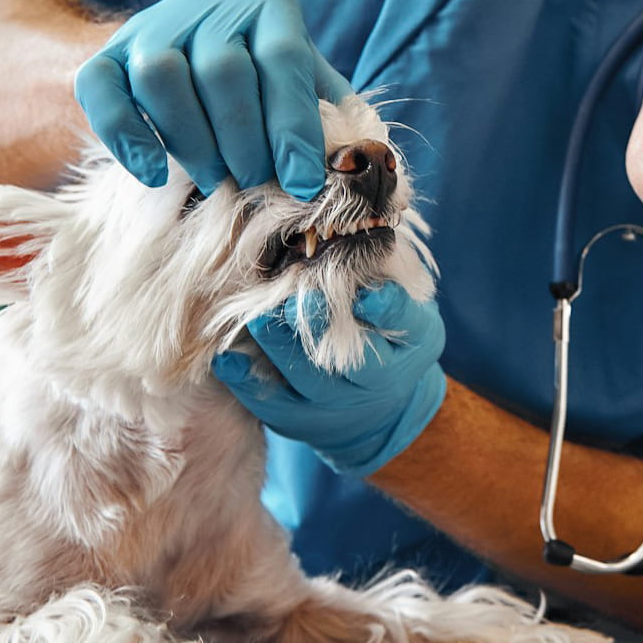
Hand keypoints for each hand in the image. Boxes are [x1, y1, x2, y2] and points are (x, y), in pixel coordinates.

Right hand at [73, 0, 352, 197]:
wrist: (198, 53)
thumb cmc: (269, 81)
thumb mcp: (309, 83)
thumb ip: (334, 112)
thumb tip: (356, 158)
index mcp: (267, 1)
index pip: (283, 58)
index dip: (293, 125)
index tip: (301, 181)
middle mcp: (206, 1)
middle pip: (222, 68)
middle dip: (243, 140)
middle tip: (254, 183)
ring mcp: (151, 23)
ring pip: (161, 73)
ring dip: (191, 139)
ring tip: (214, 179)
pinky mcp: (106, 54)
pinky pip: (99, 87)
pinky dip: (124, 135)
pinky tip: (153, 173)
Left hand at [212, 283, 446, 476]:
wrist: (380, 405)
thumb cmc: (390, 329)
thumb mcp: (408, 298)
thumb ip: (387, 269)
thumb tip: (355, 224)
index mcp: (415, 341)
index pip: (405, 321)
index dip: (388, 308)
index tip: (370, 292)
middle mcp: (381, 379)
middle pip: (354, 359)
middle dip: (325, 325)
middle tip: (302, 295)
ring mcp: (339, 404)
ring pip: (308, 382)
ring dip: (281, 348)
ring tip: (257, 319)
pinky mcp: (299, 419)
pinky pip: (271, 404)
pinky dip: (247, 381)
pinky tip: (228, 359)